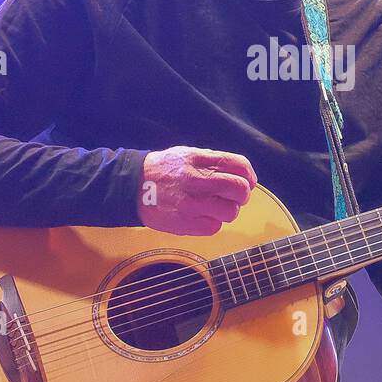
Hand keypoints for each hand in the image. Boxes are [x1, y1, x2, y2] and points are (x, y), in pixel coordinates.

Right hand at [137, 146, 256, 235]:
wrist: (132, 186)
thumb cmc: (163, 170)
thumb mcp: (188, 154)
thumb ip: (214, 161)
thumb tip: (243, 174)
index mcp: (199, 159)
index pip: (239, 165)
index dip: (249, 175)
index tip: (248, 181)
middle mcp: (197, 180)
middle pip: (239, 189)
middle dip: (243, 195)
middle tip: (235, 197)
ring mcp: (192, 203)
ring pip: (231, 212)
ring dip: (229, 211)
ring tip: (216, 208)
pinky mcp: (186, 223)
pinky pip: (214, 227)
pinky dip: (213, 223)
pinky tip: (202, 217)